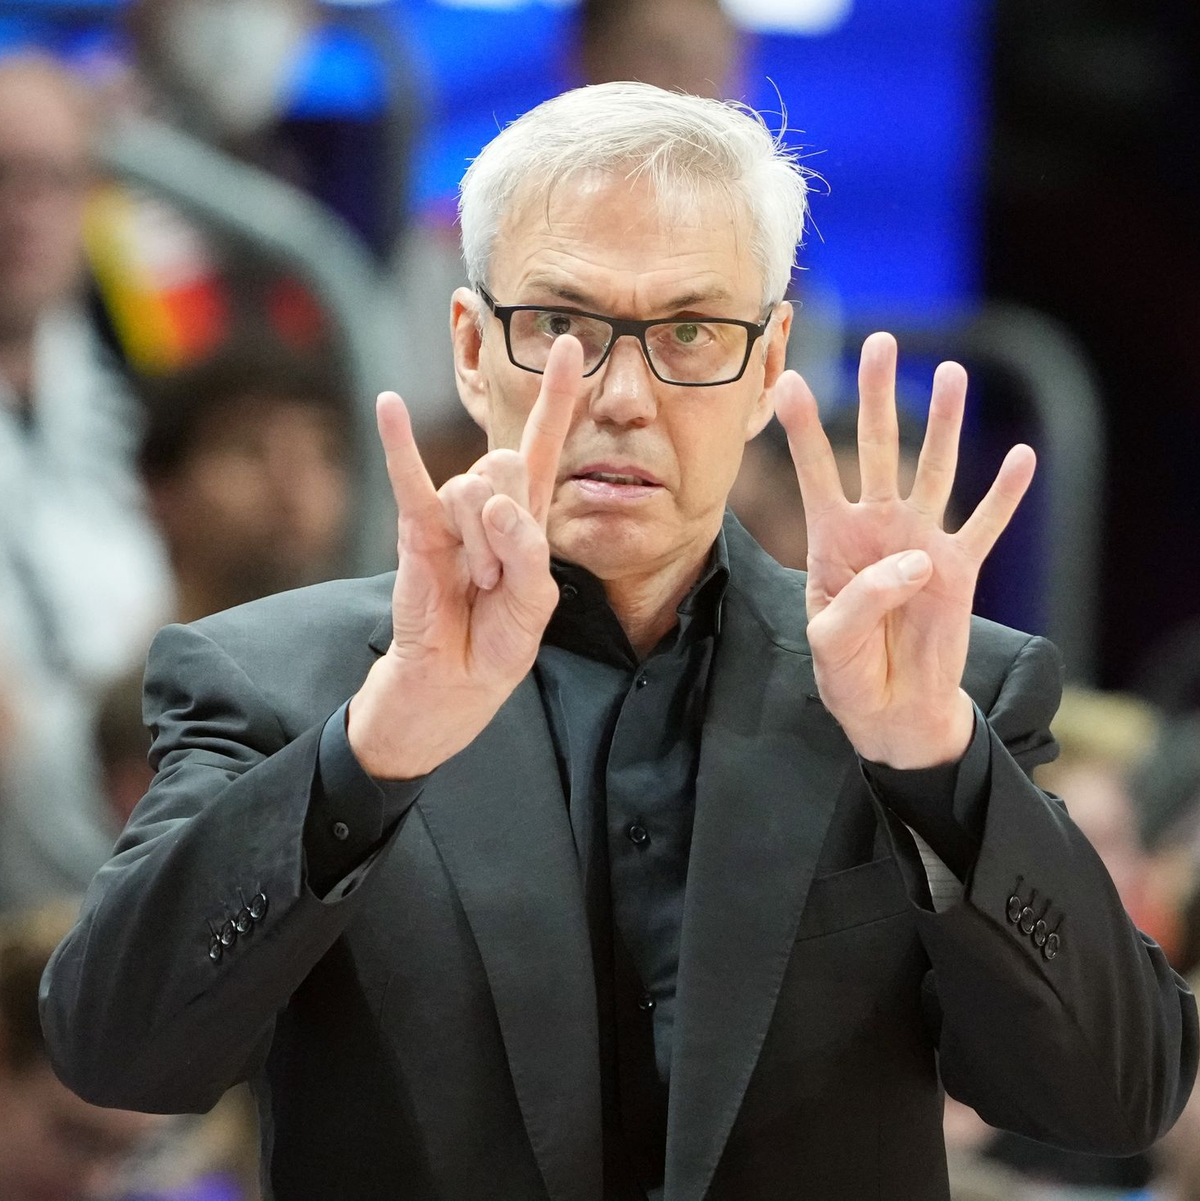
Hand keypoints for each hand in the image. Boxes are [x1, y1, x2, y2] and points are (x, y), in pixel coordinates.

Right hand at [347, 337, 581, 778]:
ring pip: (471, 489)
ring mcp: (450, 513)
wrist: (453, 682)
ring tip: (476, 582)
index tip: (569, 343)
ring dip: (481, 543)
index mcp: (528, 515)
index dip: (558, 397)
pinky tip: (388, 405)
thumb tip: (492, 504)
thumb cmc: (498, 642)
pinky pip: (408, 480)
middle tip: (500, 575)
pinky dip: (397, 443)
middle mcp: (489, 503)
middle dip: (510, 523)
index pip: (544, 443)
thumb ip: (527, 553)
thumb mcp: (535, 605)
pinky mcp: (415, 529)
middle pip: (506, 463)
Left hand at [775, 332, 1035, 768]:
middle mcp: (877, 528)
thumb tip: (914, 560)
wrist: (889, 710)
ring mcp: (921, 542)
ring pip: (934, 471)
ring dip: (944, 423)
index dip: (804, 430)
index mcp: (831, 540)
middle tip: (879, 343)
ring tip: (948, 373)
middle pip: (879, 450)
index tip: (786, 381)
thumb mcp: (831, 642)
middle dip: (878, 397)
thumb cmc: (847, 672)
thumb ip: (861, 601)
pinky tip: (1023, 456)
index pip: (815, 473)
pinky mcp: (960, 569)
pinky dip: (1005, 494)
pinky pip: (986, 525)